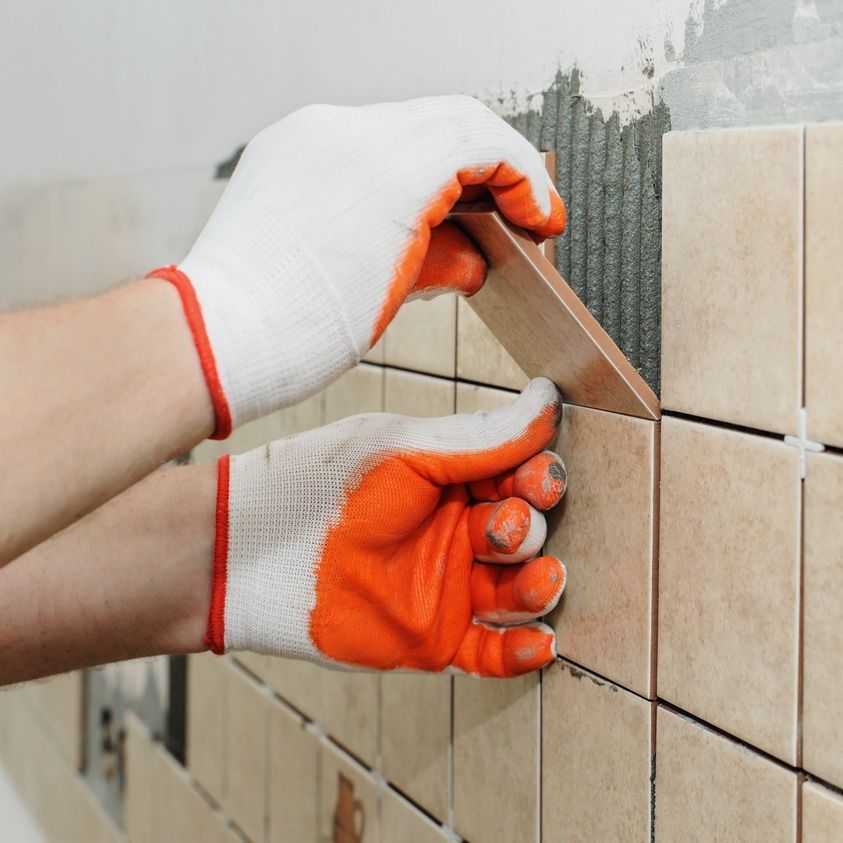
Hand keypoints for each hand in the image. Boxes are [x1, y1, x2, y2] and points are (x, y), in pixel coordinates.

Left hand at [151, 96, 565, 436]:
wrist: (215, 338)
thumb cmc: (292, 336)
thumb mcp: (391, 300)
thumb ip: (443, 261)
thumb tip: (469, 257)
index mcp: (386, 170)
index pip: (483, 144)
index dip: (526, 181)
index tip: (540, 217)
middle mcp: (347, 134)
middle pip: (452, 121)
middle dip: (495, 166)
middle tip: (516, 210)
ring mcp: (312, 134)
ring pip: (409, 124)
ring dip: (448, 163)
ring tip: (466, 213)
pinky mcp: (289, 147)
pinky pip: (364, 139)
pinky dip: (401, 165)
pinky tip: (411, 206)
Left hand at [208, 378, 567, 677]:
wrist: (254, 551)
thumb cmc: (322, 486)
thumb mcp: (405, 452)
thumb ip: (480, 439)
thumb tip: (547, 402)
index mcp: (449, 480)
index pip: (518, 477)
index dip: (539, 479)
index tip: (540, 478)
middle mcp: (454, 532)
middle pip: (525, 532)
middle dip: (526, 528)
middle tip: (502, 526)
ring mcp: (448, 586)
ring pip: (518, 591)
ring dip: (538, 584)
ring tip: (535, 576)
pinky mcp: (434, 638)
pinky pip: (493, 651)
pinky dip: (522, 649)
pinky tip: (541, 640)